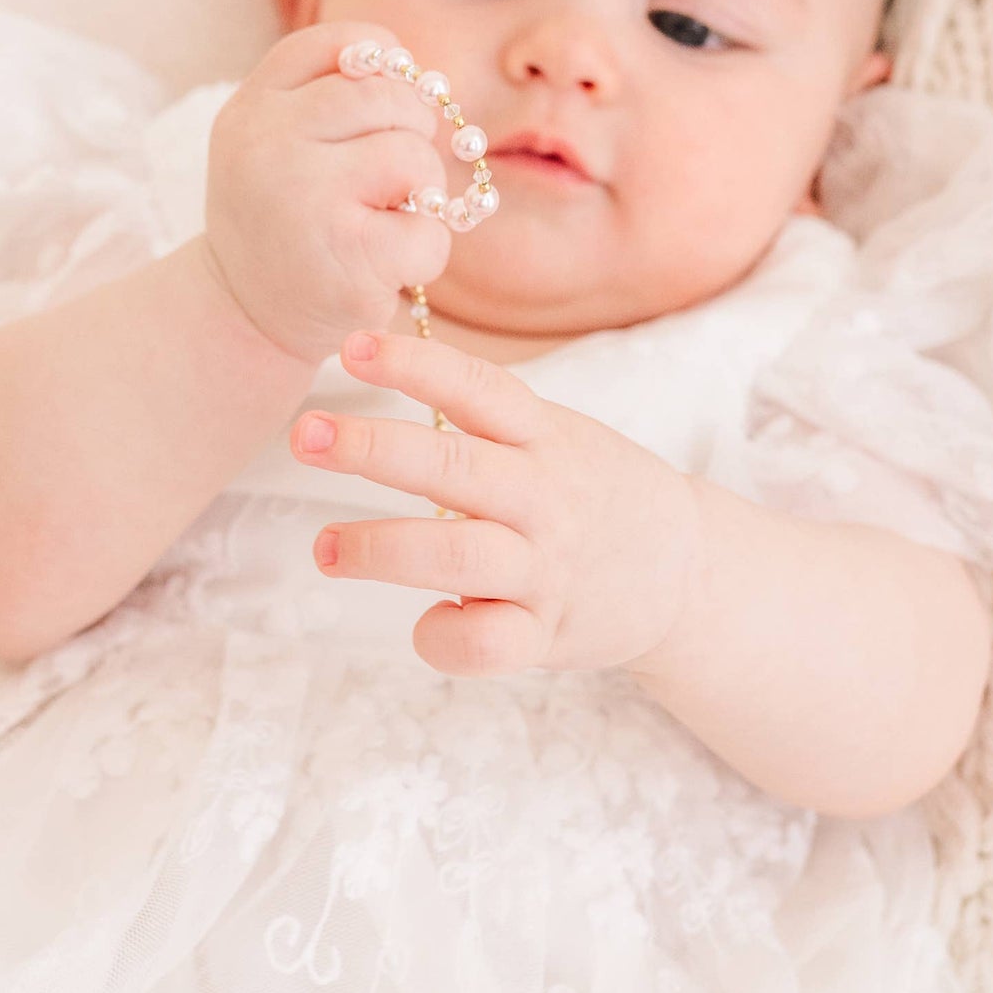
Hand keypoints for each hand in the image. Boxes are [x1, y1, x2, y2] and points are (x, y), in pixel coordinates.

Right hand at [202, 20, 453, 364]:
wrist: (243, 316)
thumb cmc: (281, 222)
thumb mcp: (277, 143)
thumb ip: (332, 95)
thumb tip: (428, 80)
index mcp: (253, 107)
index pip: (344, 44)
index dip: (387, 67)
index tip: (385, 111)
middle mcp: (269, 143)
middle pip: (391, 99)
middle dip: (411, 137)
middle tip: (390, 181)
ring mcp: (307, 198)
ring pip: (416, 158)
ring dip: (420, 197)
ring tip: (383, 223)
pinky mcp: (350, 257)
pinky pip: (429, 231)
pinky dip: (425, 252)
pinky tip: (386, 267)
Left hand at [289, 329, 702, 676]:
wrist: (686, 573)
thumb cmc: (592, 495)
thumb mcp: (557, 436)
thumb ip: (487, 415)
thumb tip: (381, 362)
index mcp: (545, 438)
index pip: (479, 389)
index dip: (416, 365)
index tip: (353, 348)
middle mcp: (545, 498)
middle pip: (454, 467)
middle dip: (373, 449)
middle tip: (307, 434)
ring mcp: (547, 569)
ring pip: (457, 556)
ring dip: (382, 548)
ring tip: (325, 546)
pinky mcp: (547, 635)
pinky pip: (485, 644)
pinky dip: (443, 636)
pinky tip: (424, 621)